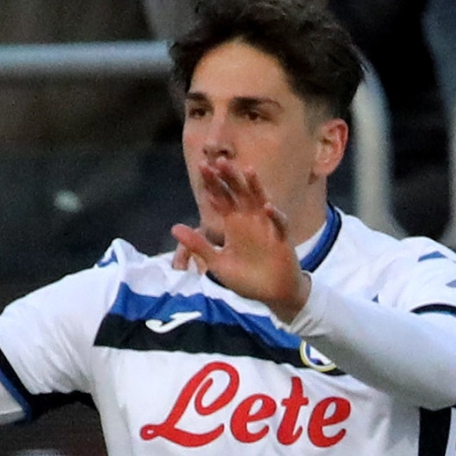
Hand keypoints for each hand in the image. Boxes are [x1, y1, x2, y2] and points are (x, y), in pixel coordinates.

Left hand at [171, 163, 310, 315]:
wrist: (271, 294)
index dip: (213, 183)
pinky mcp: (281, 239)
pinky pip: (279, 224)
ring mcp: (266, 227)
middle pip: (239, 193)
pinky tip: (267, 208)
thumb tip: (174, 227)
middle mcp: (249, 220)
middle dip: (230, 178)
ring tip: (248, 171)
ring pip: (261, 201)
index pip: (222, 197)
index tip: (203, 167)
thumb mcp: (216, 262)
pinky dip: (275, 216)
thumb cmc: (246, 278)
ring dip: (255, 187)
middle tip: (219, 161)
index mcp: (233, 223)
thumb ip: (198, 244)